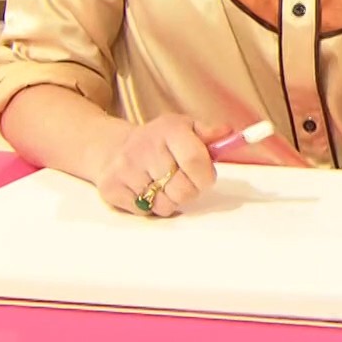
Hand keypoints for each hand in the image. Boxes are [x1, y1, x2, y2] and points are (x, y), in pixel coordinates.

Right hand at [91, 114, 231, 217]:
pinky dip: (150, 207)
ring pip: (164, 205)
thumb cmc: (159, 142)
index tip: (205, 178)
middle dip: (190, 192)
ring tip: (163, 186)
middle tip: (183, 182)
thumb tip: (231, 134)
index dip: (205, 177)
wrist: (113, 147)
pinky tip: (145, 190)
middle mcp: (144, 146)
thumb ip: (209, 135)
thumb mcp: (185, 129)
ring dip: (169, 201)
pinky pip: (145, 212)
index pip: (194, 160)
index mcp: (168, 129)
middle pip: (182, 190)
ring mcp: (125, 168)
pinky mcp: (111, 187)